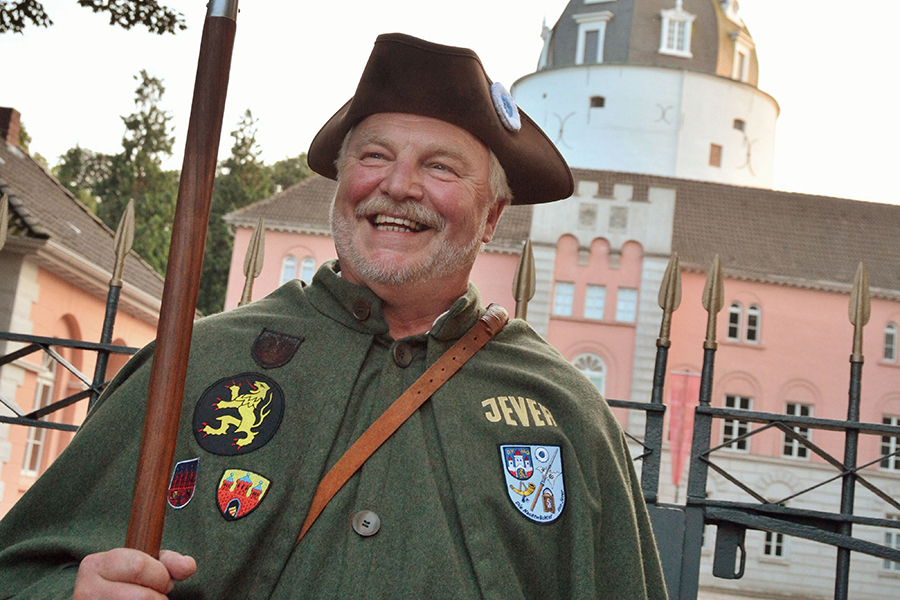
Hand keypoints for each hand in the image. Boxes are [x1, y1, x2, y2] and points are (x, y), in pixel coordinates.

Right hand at [73, 548, 195, 598]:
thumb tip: (188, 566)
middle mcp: (85, 590)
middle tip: (156, 595)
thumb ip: (169, 562)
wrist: (104, 599)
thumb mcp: (146, 566)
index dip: (160, 575)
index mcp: (95, 564)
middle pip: (141, 597)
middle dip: (158, 596)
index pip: (139, 566)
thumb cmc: (127, 583)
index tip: (162, 580)